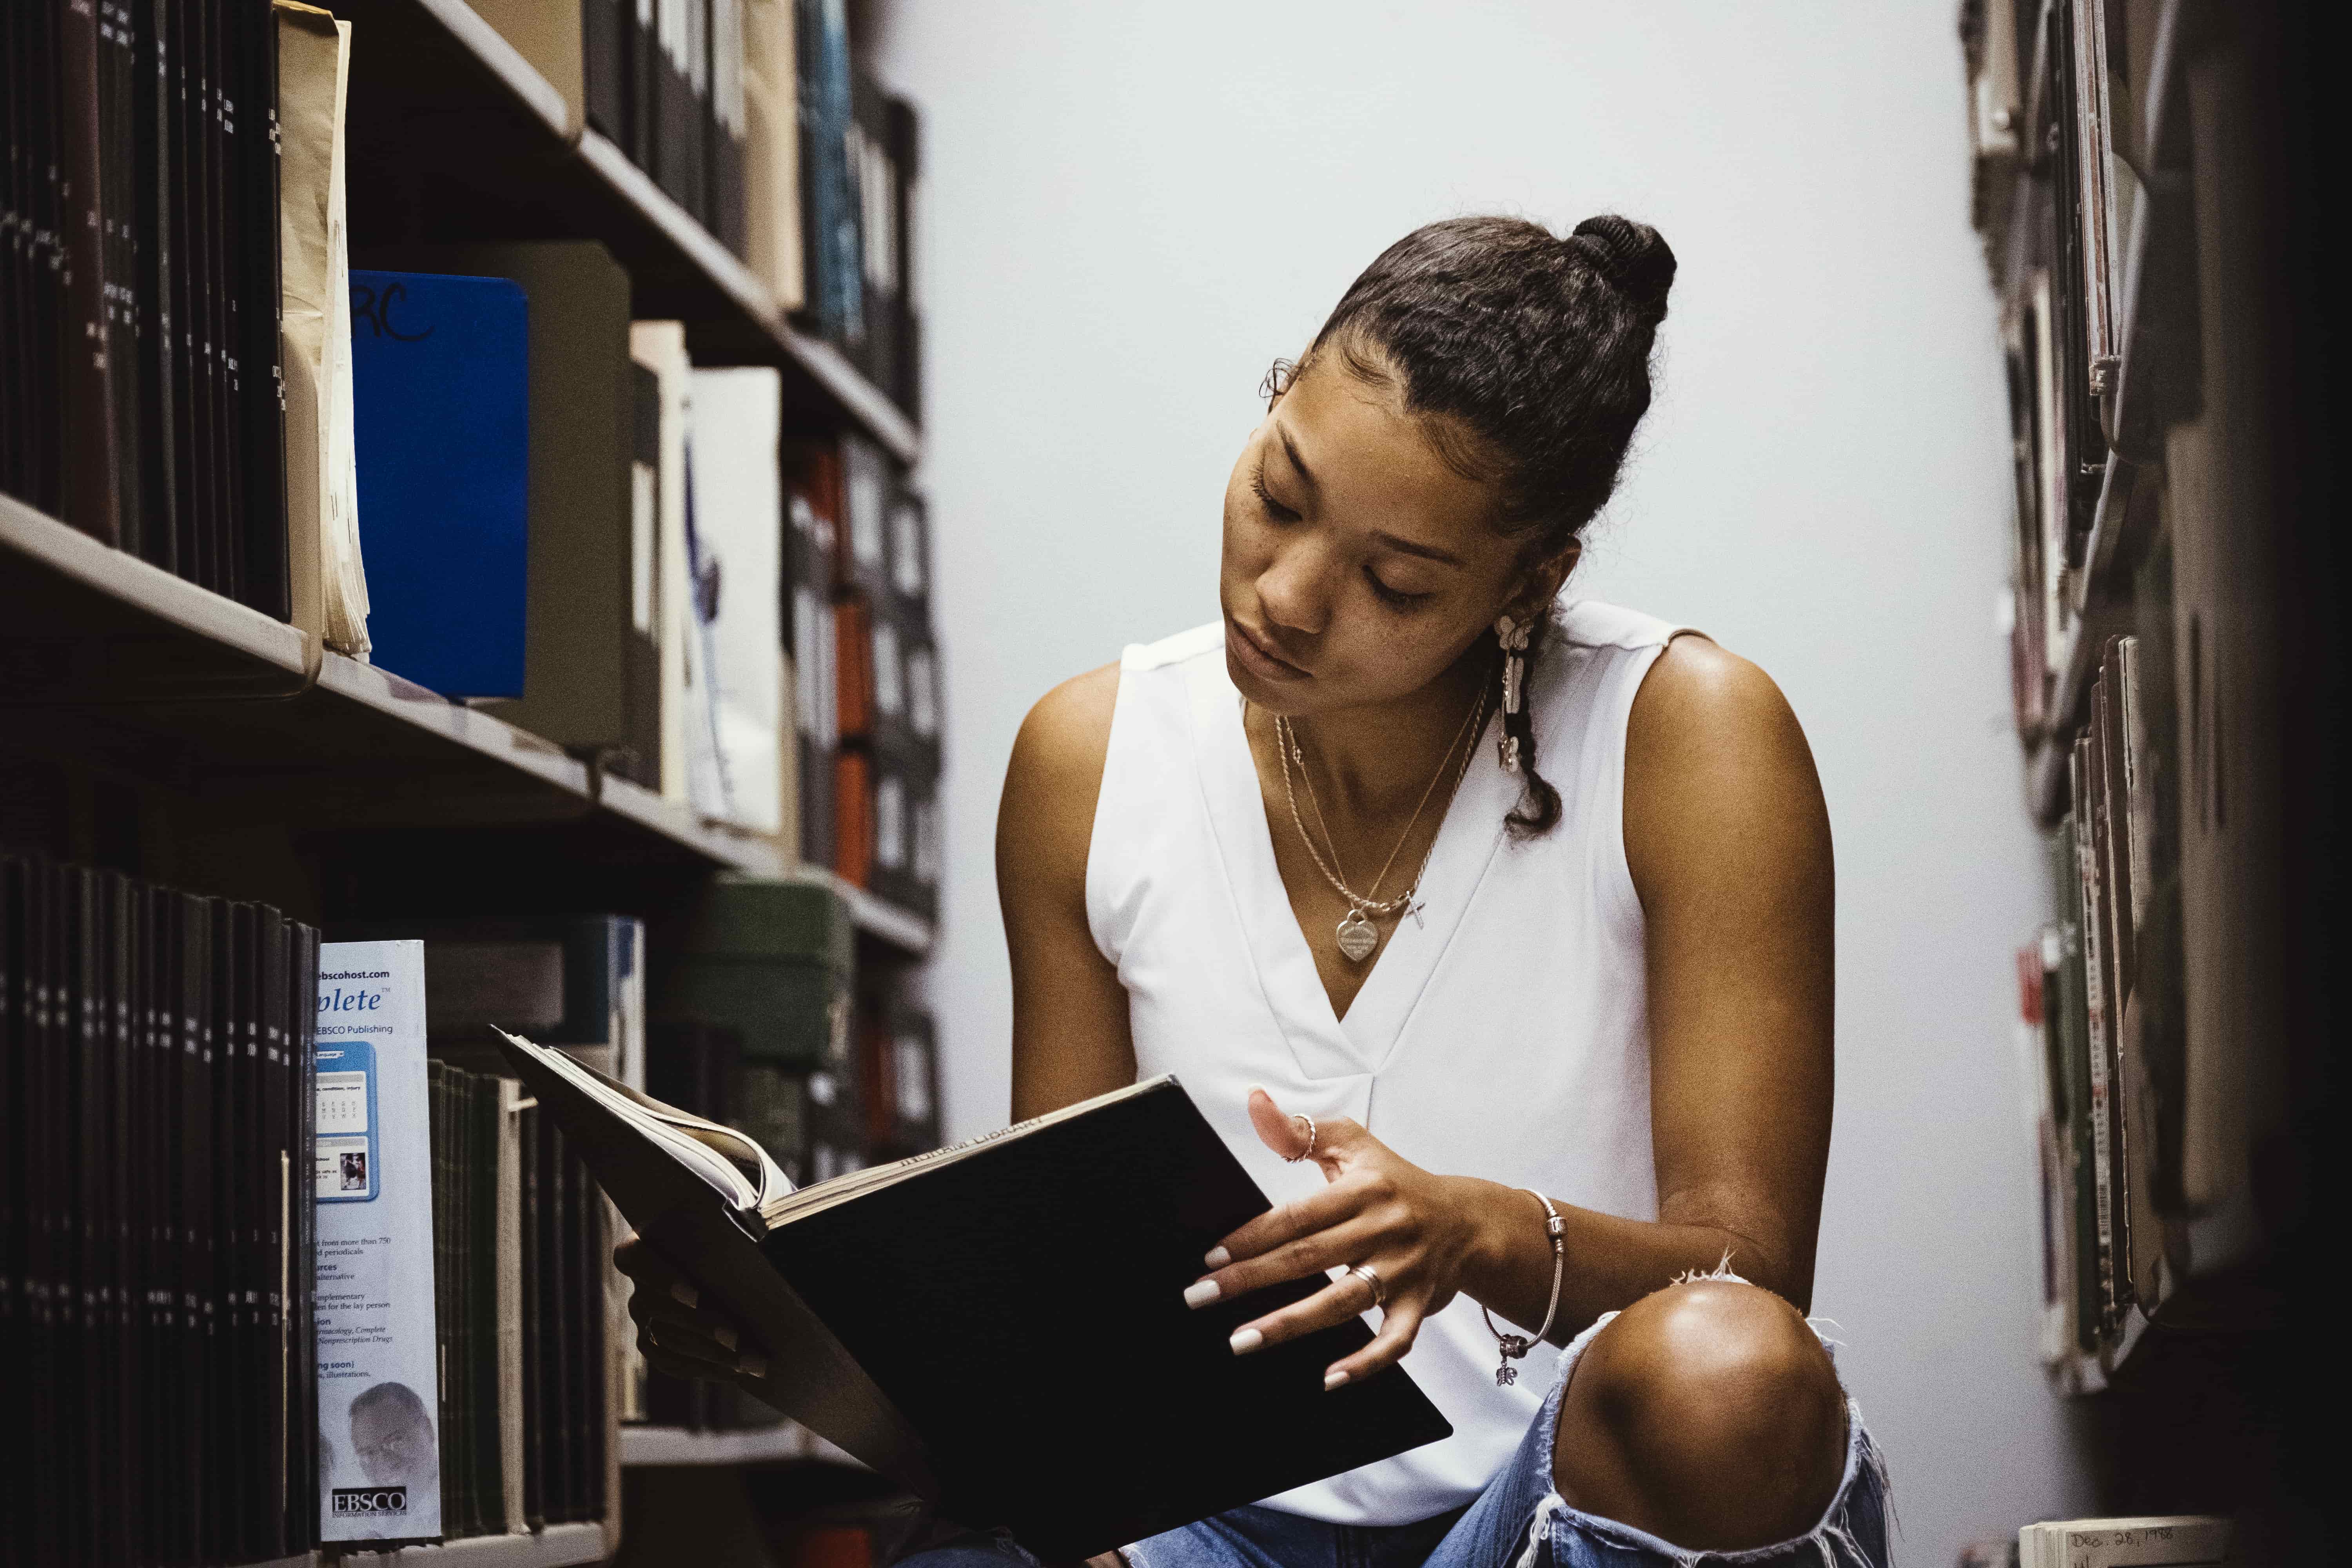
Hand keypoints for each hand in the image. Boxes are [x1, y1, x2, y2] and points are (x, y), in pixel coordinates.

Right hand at [614, 1235, 773, 1390]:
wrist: (718, 1260)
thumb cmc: (720, 1236)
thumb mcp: (720, 1226)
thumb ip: (728, 1228)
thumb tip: (757, 1236)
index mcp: (641, 1246)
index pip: (636, 1260)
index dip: (663, 1279)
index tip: (695, 1296)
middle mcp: (638, 1286)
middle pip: (659, 1309)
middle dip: (701, 1326)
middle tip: (735, 1339)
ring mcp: (643, 1318)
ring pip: (668, 1341)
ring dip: (712, 1355)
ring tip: (750, 1363)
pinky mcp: (653, 1344)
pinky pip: (672, 1362)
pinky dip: (705, 1369)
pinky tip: (736, 1372)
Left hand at [1186, 1088, 1488, 1387]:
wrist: (1468, 1221)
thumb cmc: (1397, 1182)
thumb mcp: (1353, 1144)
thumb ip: (1300, 1129)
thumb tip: (1255, 1102)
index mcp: (1363, 1190)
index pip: (1297, 1216)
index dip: (1251, 1236)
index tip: (1210, 1256)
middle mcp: (1382, 1230)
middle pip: (1307, 1258)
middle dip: (1249, 1279)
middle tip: (1200, 1297)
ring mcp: (1402, 1271)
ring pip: (1340, 1302)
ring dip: (1289, 1324)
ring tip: (1240, 1341)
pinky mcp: (1419, 1306)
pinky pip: (1393, 1341)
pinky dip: (1365, 1363)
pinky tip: (1328, 1379)